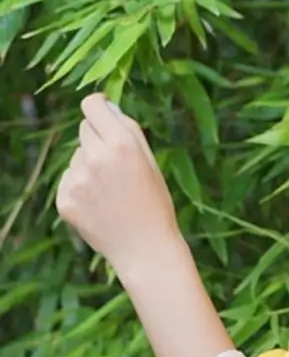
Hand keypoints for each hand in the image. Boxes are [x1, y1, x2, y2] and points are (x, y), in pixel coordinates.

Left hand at [56, 94, 180, 274]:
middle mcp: (95, 158)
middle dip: (98, 139)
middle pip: (84, 129)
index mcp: (122, 145)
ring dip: (89, 167)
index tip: (101, 109)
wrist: (146, 250)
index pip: (92, 107)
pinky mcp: (64, 199)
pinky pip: (69, 180)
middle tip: (118, 165)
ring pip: (77, 157)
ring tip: (111, 194)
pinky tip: (100, 206)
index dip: (98, 105)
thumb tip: (107, 106)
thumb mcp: (151, 164)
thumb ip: (130, 131)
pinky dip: (81, 189)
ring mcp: (76, 180)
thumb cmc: (155, 205)